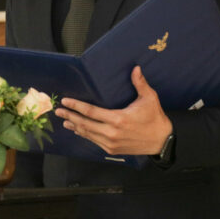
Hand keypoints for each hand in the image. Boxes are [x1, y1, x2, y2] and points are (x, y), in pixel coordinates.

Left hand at [54, 66, 172, 155]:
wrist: (161, 141)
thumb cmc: (154, 118)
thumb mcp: (149, 98)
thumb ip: (140, 83)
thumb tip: (135, 68)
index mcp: (118, 119)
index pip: (91, 112)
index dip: (77, 106)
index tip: (66, 101)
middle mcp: (112, 133)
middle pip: (85, 124)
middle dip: (70, 116)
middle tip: (58, 110)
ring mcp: (110, 143)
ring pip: (88, 134)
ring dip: (75, 126)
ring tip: (65, 120)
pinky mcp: (111, 149)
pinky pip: (94, 141)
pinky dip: (85, 135)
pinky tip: (78, 130)